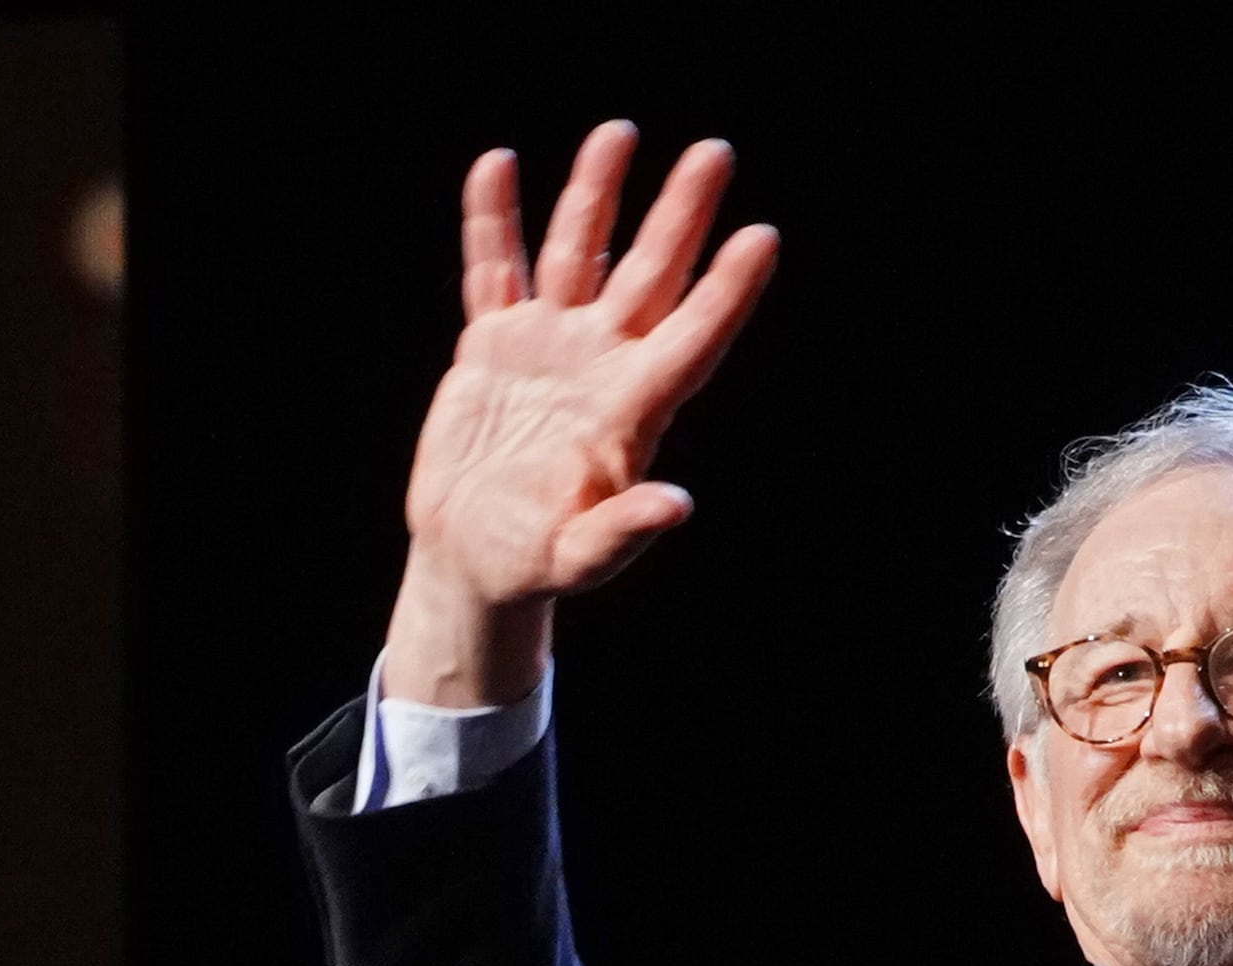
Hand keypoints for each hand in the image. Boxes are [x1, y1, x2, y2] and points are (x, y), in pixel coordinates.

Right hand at [385, 125, 779, 707]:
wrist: (471, 557)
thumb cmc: (533, 565)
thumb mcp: (579, 557)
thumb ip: (623, 529)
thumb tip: (678, 506)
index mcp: (629, 412)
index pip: (689, 338)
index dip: (726, 291)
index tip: (761, 237)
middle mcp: (599, 364)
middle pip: (648, 275)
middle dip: (679, 215)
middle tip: (714, 154)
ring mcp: (548, 346)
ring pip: (578, 253)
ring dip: (595, 195)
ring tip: (618, 133)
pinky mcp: (493, 344)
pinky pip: (495, 269)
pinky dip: (493, 222)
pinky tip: (497, 167)